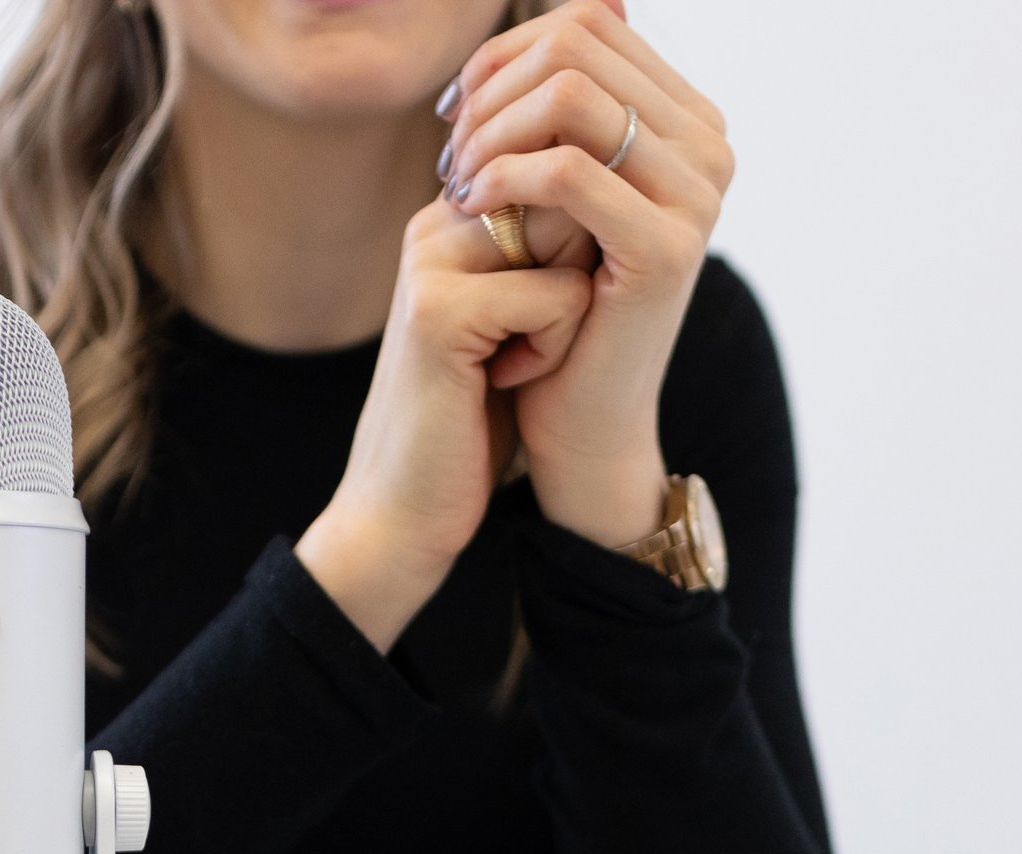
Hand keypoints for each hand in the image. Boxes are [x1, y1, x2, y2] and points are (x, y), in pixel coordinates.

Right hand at [297, 204, 592, 651]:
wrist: (405, 506)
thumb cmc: (470, 421)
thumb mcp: (516, 321)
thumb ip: (546, 254)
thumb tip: (616, 203)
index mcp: (451, 221)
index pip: (558, 178)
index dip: (580, 254)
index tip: (534, 321)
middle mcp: (434, 226)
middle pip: (569, 201)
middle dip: (578, 279)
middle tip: (524, 344)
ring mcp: (430, 263)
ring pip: (570, 239)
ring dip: (567, 316)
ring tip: (511, 362)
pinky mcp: (440, 309)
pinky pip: (559, 296)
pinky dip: (552, 350)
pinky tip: (502, 381)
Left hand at [441, 0, 734, 547]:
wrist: (583, 421)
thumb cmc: (557, 306)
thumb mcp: (554, 193)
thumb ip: (554, 113)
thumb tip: (536, 30)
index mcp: (689, 120)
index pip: (588, 23)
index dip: (505, 57)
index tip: (458, 118)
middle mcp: (710, 145)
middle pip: (577, 44)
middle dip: (494, 91)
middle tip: (452, 157)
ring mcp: (699, 195)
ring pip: (570, 95)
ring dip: (492, 133)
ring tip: (459, 188)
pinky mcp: (667, 248)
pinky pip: (566, 169)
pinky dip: (502, 180)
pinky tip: (472, 210)